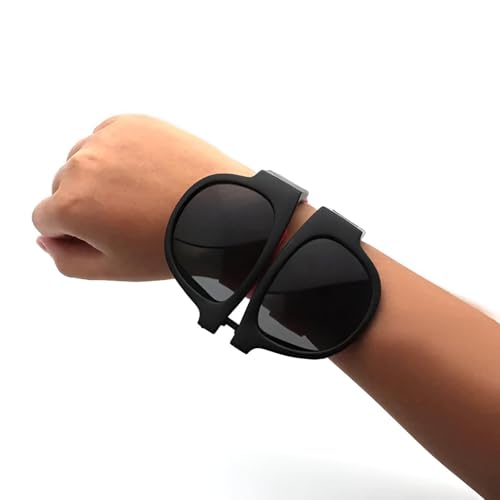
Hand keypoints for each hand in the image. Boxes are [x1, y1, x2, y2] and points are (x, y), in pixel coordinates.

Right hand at [32, 115, 252, 280]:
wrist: (222, 211)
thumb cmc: (173, 243)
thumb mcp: (114, 269)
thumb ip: (66, 259)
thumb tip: (45, 239)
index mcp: (72, 205)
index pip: (45, 218)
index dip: (72, 231)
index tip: (102, 234)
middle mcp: (81, 165)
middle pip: (62, 186)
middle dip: (85, 202)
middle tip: (127, 216)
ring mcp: (107, 139)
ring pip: (83, 159)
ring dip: (100, 175)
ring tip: (140, 194)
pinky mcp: (131, 122)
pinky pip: (108, 138)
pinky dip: (118, 153)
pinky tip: (147, 172)